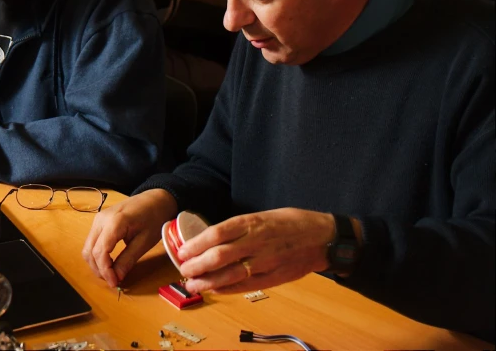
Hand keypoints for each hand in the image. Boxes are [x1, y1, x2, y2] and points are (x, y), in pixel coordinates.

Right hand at [82, 189, 177, 287]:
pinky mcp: (99, 221)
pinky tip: (109, 262)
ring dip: (96, 263)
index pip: (100, 251)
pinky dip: (97, 255)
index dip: (105, 270)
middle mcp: (101, 219)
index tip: (114, 283)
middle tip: (113, 280)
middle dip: (98, 269)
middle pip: (89, 251)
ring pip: (87, 247)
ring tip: (111, 273)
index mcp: (115, 222)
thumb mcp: (145, 241)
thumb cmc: (154, 218)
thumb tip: (117, 277)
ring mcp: (98, 219)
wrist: (155, 199)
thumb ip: (128, 259)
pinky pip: (92, 241)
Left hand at [177, 208, 335, 294]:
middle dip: (196, 265)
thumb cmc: (292, 223)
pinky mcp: (273, 278)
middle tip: (183, 270)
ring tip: (192, 284)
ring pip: (229, 274)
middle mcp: (256, 242)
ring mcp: (265, 262)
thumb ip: (241, 227)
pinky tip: (214, 290)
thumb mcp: (263, 215)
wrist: (324, 237)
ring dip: (207, 281)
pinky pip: (245, 286)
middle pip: (218, 256)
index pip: (216, 234)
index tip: (182, 250)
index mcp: (252, 223)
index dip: (195, 244)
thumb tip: (214, 237)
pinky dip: (226, 289)